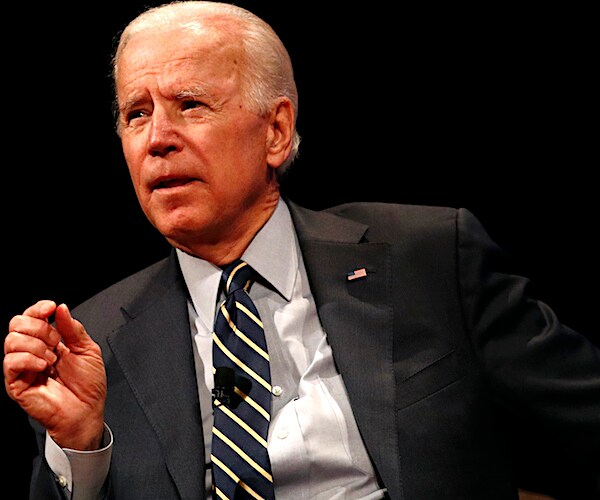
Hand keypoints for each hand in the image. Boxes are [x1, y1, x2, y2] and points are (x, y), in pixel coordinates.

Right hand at [4, 300, 106, 449]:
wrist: (87, 412)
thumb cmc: (88, 386)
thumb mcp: (88, 350)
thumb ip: (73, 329)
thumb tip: (61, 309)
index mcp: (48, 342)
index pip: (31, 317)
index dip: (38, 308)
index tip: (51, 307)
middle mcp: (32, 352)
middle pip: (17, 324)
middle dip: (39, 327)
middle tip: (56, 342)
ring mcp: (23, 368)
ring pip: (12, 340)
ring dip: (36, 344)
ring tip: (52, 358)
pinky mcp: (16, 384)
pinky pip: (11, 362)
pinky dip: (29, 358)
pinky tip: (44, 365)